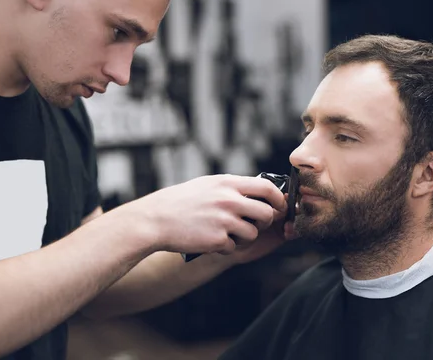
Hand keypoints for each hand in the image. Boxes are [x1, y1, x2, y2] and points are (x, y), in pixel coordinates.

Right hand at [120, 174, 287, 254]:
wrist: (154, 220)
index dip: (278, 199)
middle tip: (253, 224)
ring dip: (244, 237)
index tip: (278, 206)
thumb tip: (256, 192)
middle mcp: (229, 200)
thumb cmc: (179, 202)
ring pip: (252, 233)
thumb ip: (231, 188)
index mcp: (227, 184)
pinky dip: (225, 247)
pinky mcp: (217, 240)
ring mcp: (224, 220)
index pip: (267, 188)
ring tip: (226, 233)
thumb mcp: (207, 185)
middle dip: (264, 222)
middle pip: (266, 214)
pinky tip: (210, 241)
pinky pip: (233, 247)